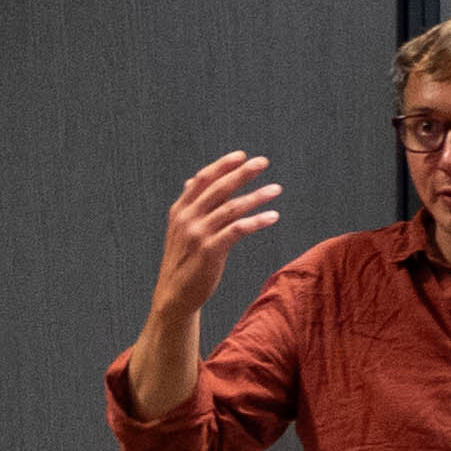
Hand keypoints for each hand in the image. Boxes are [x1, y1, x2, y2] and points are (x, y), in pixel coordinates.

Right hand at [152, 152, 279, 322]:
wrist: (174, 294)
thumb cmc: (183, 261)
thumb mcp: (181, 229)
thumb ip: (191, 205)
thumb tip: (193, 180)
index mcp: (180, 211)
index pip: (202, 180)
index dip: (222, 166)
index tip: (242, 156)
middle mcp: (187, 219)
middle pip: (218, 189)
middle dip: (242, 173)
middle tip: (263, 162)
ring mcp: (197, 234)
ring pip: (231, 208)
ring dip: (256, 196)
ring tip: (276, 189)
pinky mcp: (210, 251)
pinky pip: (238, 230)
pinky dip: (256, 221)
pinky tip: (273, 216)